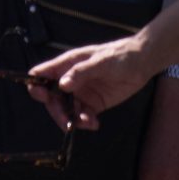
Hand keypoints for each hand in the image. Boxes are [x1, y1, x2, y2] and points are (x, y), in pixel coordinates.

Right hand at [30, 38, 154, 130]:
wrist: (142, 64)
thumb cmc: (119, 56)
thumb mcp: (100, 62)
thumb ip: (81, 72)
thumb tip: (62, 84)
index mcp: (67, 65)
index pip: (42, 74)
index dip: (36, 85)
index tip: (41, 96)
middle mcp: (71, 80)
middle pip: (52, 98)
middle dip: (57, 112)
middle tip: (67, 123)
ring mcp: (81, 93)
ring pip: (66, 110)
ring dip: (72, 120)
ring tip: (87, 123)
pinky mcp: (93, 104)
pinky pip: (82, 116)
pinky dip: (85, 122)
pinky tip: (94, 124)